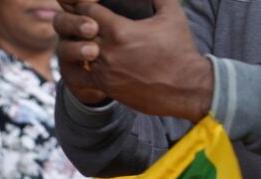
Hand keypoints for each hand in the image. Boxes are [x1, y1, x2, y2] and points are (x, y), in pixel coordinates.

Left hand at [62, 0, 213, 119]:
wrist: (184, 87)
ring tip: (81, 38)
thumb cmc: (179, 49)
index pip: (87, 10)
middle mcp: (107, 51)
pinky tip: (84, 58)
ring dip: (78, 44)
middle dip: (78, 23)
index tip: (86, 4)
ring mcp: (103, 71)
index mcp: (120, 30)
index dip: (84, 5)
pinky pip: (79, 75)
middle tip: (80, 20)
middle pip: (77, 31)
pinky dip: (79, 65)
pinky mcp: (104, 86)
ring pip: (76, 53)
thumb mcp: (172, 14)